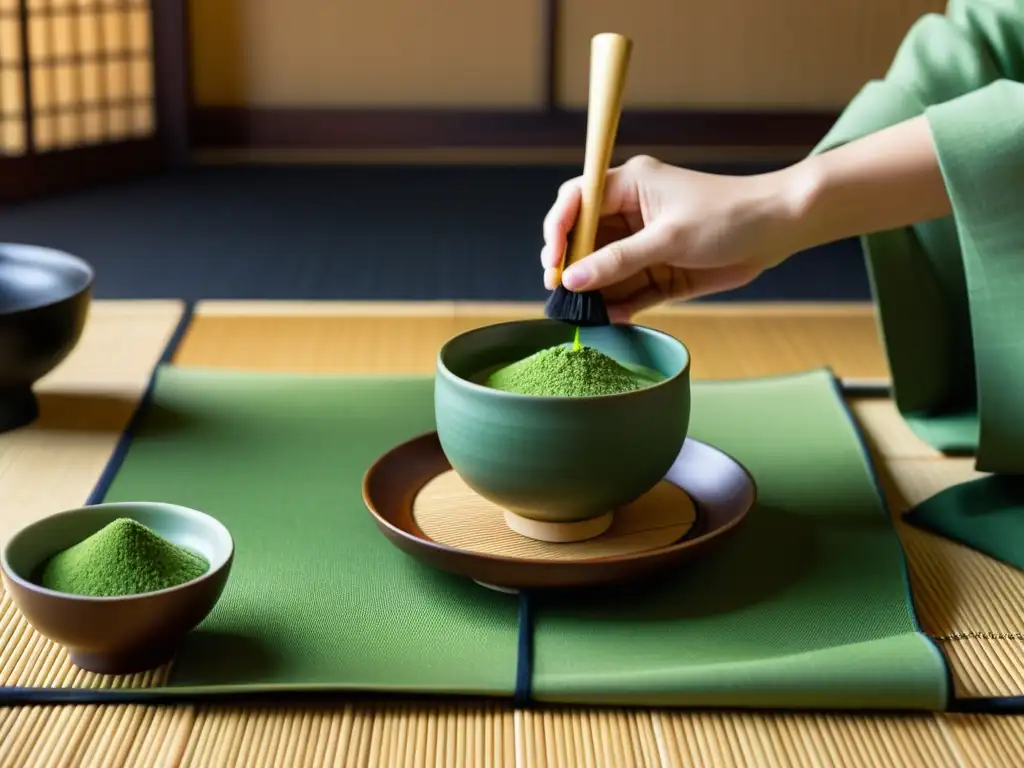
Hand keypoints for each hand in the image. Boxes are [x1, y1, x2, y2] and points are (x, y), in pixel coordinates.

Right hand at [541, 116, 948, 320]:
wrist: (778, 231)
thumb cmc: (727, 216)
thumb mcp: (668, 238)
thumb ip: (618, 261)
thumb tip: (573, 280)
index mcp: (628, 186)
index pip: (577, 201)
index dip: (559, 229)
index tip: (553, 261)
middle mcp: (630, 213)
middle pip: (585, 240)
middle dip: (571, 267)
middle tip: (559, 292)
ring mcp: (644, 244)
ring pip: (604, 270)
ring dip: (595, 292)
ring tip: (584, 314)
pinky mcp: (660, 271)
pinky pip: (629, 290)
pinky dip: (620, 305)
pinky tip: (613, 320)